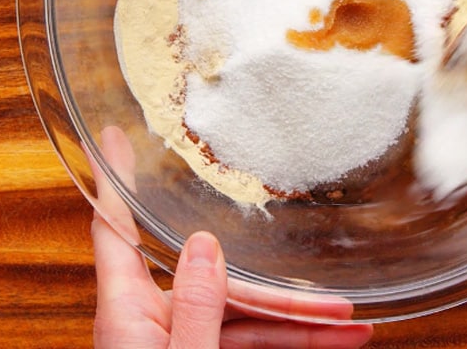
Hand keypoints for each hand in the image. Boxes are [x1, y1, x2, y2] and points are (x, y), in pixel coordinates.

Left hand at [90, 127, 372, 347]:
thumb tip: (205, 246)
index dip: (115, 180)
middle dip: (284, 298)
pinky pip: (245, 344)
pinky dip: (288, 346)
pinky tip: (327, 343)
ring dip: (299, 328)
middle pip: (218, 286)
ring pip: (243, 321)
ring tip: (353, 329)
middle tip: (338, 299)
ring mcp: (177, 342)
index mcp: (126, 315)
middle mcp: (151, 321)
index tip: (114, 138)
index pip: (115, 230)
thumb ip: (191, 312)